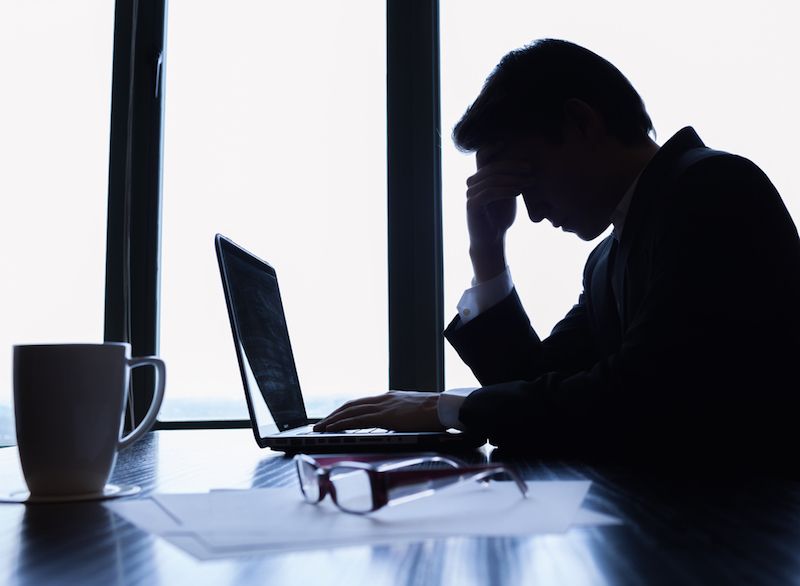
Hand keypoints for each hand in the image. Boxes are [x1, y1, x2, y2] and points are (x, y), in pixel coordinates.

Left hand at [313, 391, 443, 431]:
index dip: (346, 410)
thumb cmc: (435, 413)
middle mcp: (384, 399)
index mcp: (390, 398)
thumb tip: (397, 425)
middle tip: (321, 424)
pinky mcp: (385, 416)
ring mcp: (384, 406)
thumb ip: (402, 416)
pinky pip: (358, 420)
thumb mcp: (413, 412)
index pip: (361, 403)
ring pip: (350, 411)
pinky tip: (333, 428)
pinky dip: (343, 423)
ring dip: (333, 419)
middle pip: (351, 405)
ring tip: (320, 428)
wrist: (445, 408)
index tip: (335, 417)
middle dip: (334, 415)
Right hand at [466, 156, 534, 280]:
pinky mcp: (473, 205)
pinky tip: (518, 191)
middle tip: (530, 168)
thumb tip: (528, 163)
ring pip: (491, 179)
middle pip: (491, 166)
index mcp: (480, 177)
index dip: (493, 146)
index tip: (512, 143)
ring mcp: (471, 194)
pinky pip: (489, 192)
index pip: (482, 155)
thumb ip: (511, 179)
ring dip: (512, 179)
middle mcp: (473, 183)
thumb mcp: (509, 194)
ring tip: (529, 182)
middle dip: (512, 166)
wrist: (491, 240)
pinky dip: (505, 190)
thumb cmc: (500, 217)